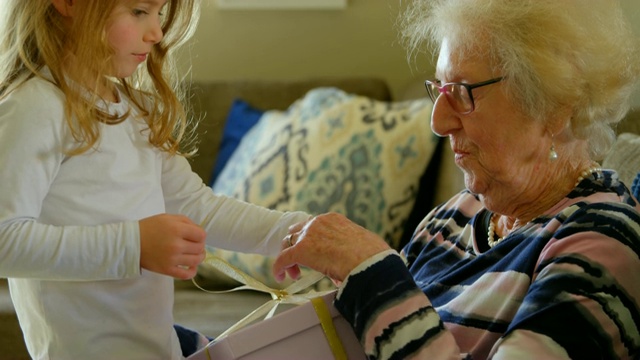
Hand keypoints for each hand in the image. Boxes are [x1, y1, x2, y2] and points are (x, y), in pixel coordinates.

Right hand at [139, 214, 206, 279]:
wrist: (131, 243)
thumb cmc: (150, 228)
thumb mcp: (168, 217)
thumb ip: (186, 222)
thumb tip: (199, 232)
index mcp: (177, 229)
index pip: (201, 235)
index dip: (200, 235)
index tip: (194, 236)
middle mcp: (176, 245)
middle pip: (200, 248)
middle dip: (199, 245)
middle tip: (192, 245)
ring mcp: (172, 259)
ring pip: (196, 261)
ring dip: (198, 257)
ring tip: (193, 254)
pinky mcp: (167, 270)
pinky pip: (186, 275)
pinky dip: (192, 272)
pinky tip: (190, 267)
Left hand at [273, 212, 389, 282]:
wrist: (370, 263)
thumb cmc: (372, 256)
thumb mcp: (360, 244)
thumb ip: (349, 249)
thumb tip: (348, 263)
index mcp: (333, 219)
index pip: (314, 226)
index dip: (312, 241)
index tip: (316, 254)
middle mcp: (318, 222)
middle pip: (297, 232)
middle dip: (297, 246)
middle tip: (302, 264)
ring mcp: (308, 235)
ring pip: (288, 244)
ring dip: (289, 258)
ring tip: (294, 274)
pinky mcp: (300, 251)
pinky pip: (283, 258)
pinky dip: (279, 267)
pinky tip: (280, 277)